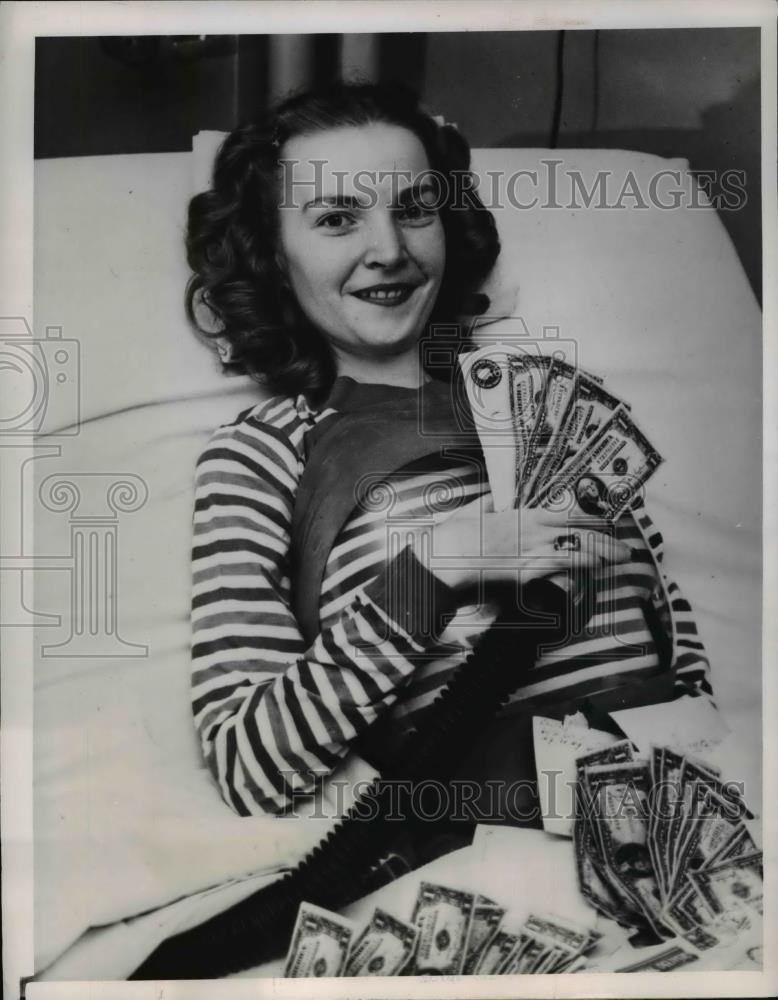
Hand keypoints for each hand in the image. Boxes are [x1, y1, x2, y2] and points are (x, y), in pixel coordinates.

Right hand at [421, 495, 630, 591]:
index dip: (591, 517)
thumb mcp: (476, 510)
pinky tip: (594, 572)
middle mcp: (534, 532)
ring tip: (616, 560)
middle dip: (605, 540)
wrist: (447, 557)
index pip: (567, 513)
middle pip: (579, 533)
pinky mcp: (527, 573)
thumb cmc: (458, 534)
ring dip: (601, 555)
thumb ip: (491, 503)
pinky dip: (580, 570)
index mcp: (524, 514)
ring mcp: (532, 552)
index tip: (605, 522)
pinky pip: (562, 569)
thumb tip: (498, 498)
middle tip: (623, 548)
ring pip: (577, 551)